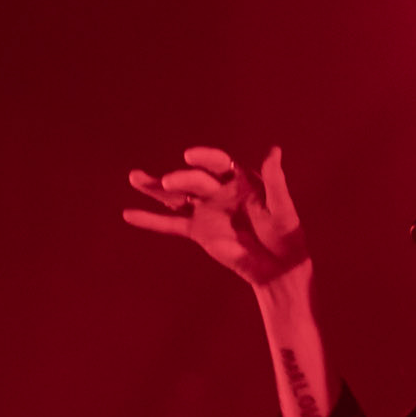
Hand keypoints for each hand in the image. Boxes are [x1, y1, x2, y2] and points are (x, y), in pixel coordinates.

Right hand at [122, 144, 308, 286]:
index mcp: (240, 179)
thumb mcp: (282, 208)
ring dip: (155, 188)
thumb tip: (274, 150)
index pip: (218, 163)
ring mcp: (206, 210)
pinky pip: (171, 224)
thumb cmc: (286, 234)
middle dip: (180, 180)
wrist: (279, 266)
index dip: (204, 157)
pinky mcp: (197, 231)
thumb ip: (275, 181)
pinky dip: (150, 220)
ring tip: (134, 177)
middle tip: (167, 183)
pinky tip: (129, 214)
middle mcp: (219, 190)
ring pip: (176, 196)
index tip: (190, 156)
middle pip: (194, 180)